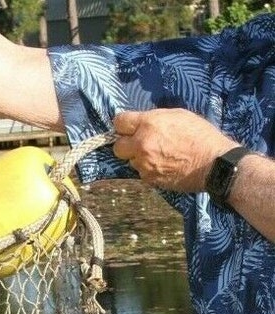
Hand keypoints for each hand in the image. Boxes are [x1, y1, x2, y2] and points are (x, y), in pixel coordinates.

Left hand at [112, 108, 237, 191]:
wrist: (212, 163)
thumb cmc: (200, 135)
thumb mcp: (177, 115)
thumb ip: (154, 119)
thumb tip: (141, 123)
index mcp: (149, 124)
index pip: (119, 122)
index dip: (123, 124)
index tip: (127, 126)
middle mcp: (142, 145)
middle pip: (118, 146)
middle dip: (125, 144)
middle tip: (138, 142)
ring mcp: (144, 165)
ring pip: (130, 161)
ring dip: (139, 157)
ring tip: (157, 154)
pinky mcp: (149, 179)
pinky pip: (141, 172)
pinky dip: (148, 169)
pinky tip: (163, 165)